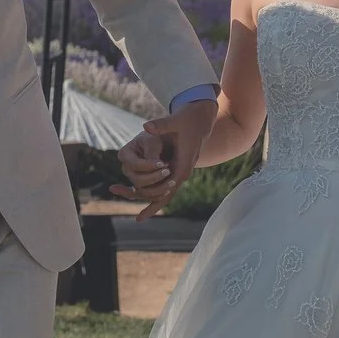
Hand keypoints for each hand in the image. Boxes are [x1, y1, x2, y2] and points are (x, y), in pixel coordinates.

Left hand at [113, 98, 215, 216]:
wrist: (200, 119)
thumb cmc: (187, 119)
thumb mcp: (175, 120)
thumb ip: (161, 125)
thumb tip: (146, 127)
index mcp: (184, 162)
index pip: (170, 184)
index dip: (156, 196)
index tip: (144, 209)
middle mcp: (183, 170)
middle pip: (168, 193)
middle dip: (152, 205)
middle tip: (138, 218)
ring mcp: (180, 171)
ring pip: (166, 192)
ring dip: (153, 203)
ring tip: (139, 217)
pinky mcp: (177, 168)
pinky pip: (165, 186)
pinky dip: (155, 194)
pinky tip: (144, 201)